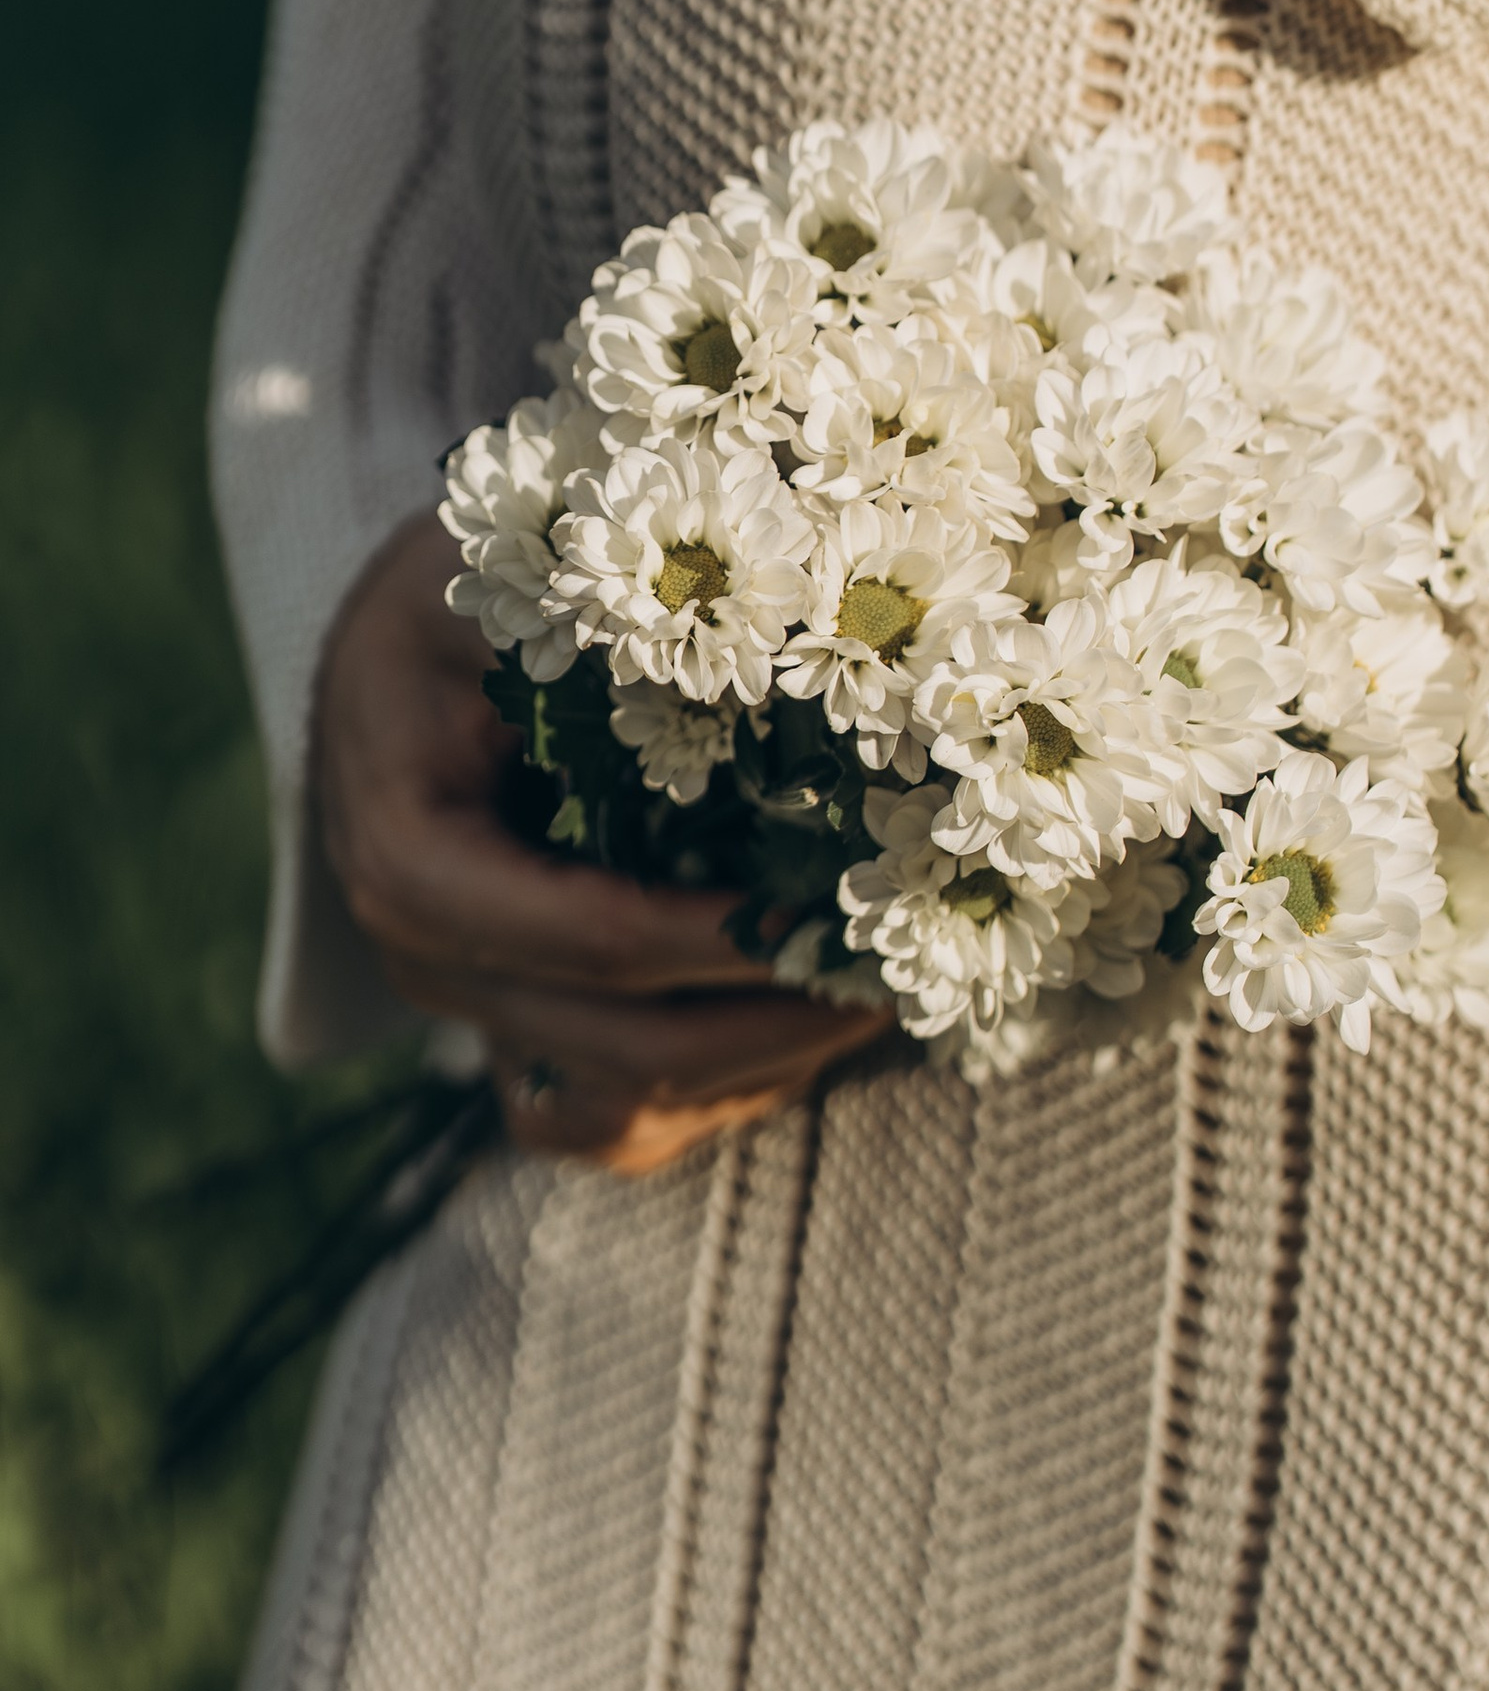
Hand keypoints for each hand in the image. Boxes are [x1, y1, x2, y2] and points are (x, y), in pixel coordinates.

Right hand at [315, 513, 882, 1170]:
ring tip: (870, 1003)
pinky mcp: (514, 1026)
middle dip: (773, 1021)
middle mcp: (431, 960)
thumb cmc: (462, 592)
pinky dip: (716, 1094)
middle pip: (623, 1050)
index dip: (727, 939)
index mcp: (415, 861)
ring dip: (757, 1074)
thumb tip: (776, 645)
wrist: (391, 647)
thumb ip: (606, 620)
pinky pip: (615, 1116)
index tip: (840, 910)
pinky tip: (804, 1029)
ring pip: (623, 1113)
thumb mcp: (508, 574)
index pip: (595, 938)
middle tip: (893, 969)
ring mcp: (472, 1009)